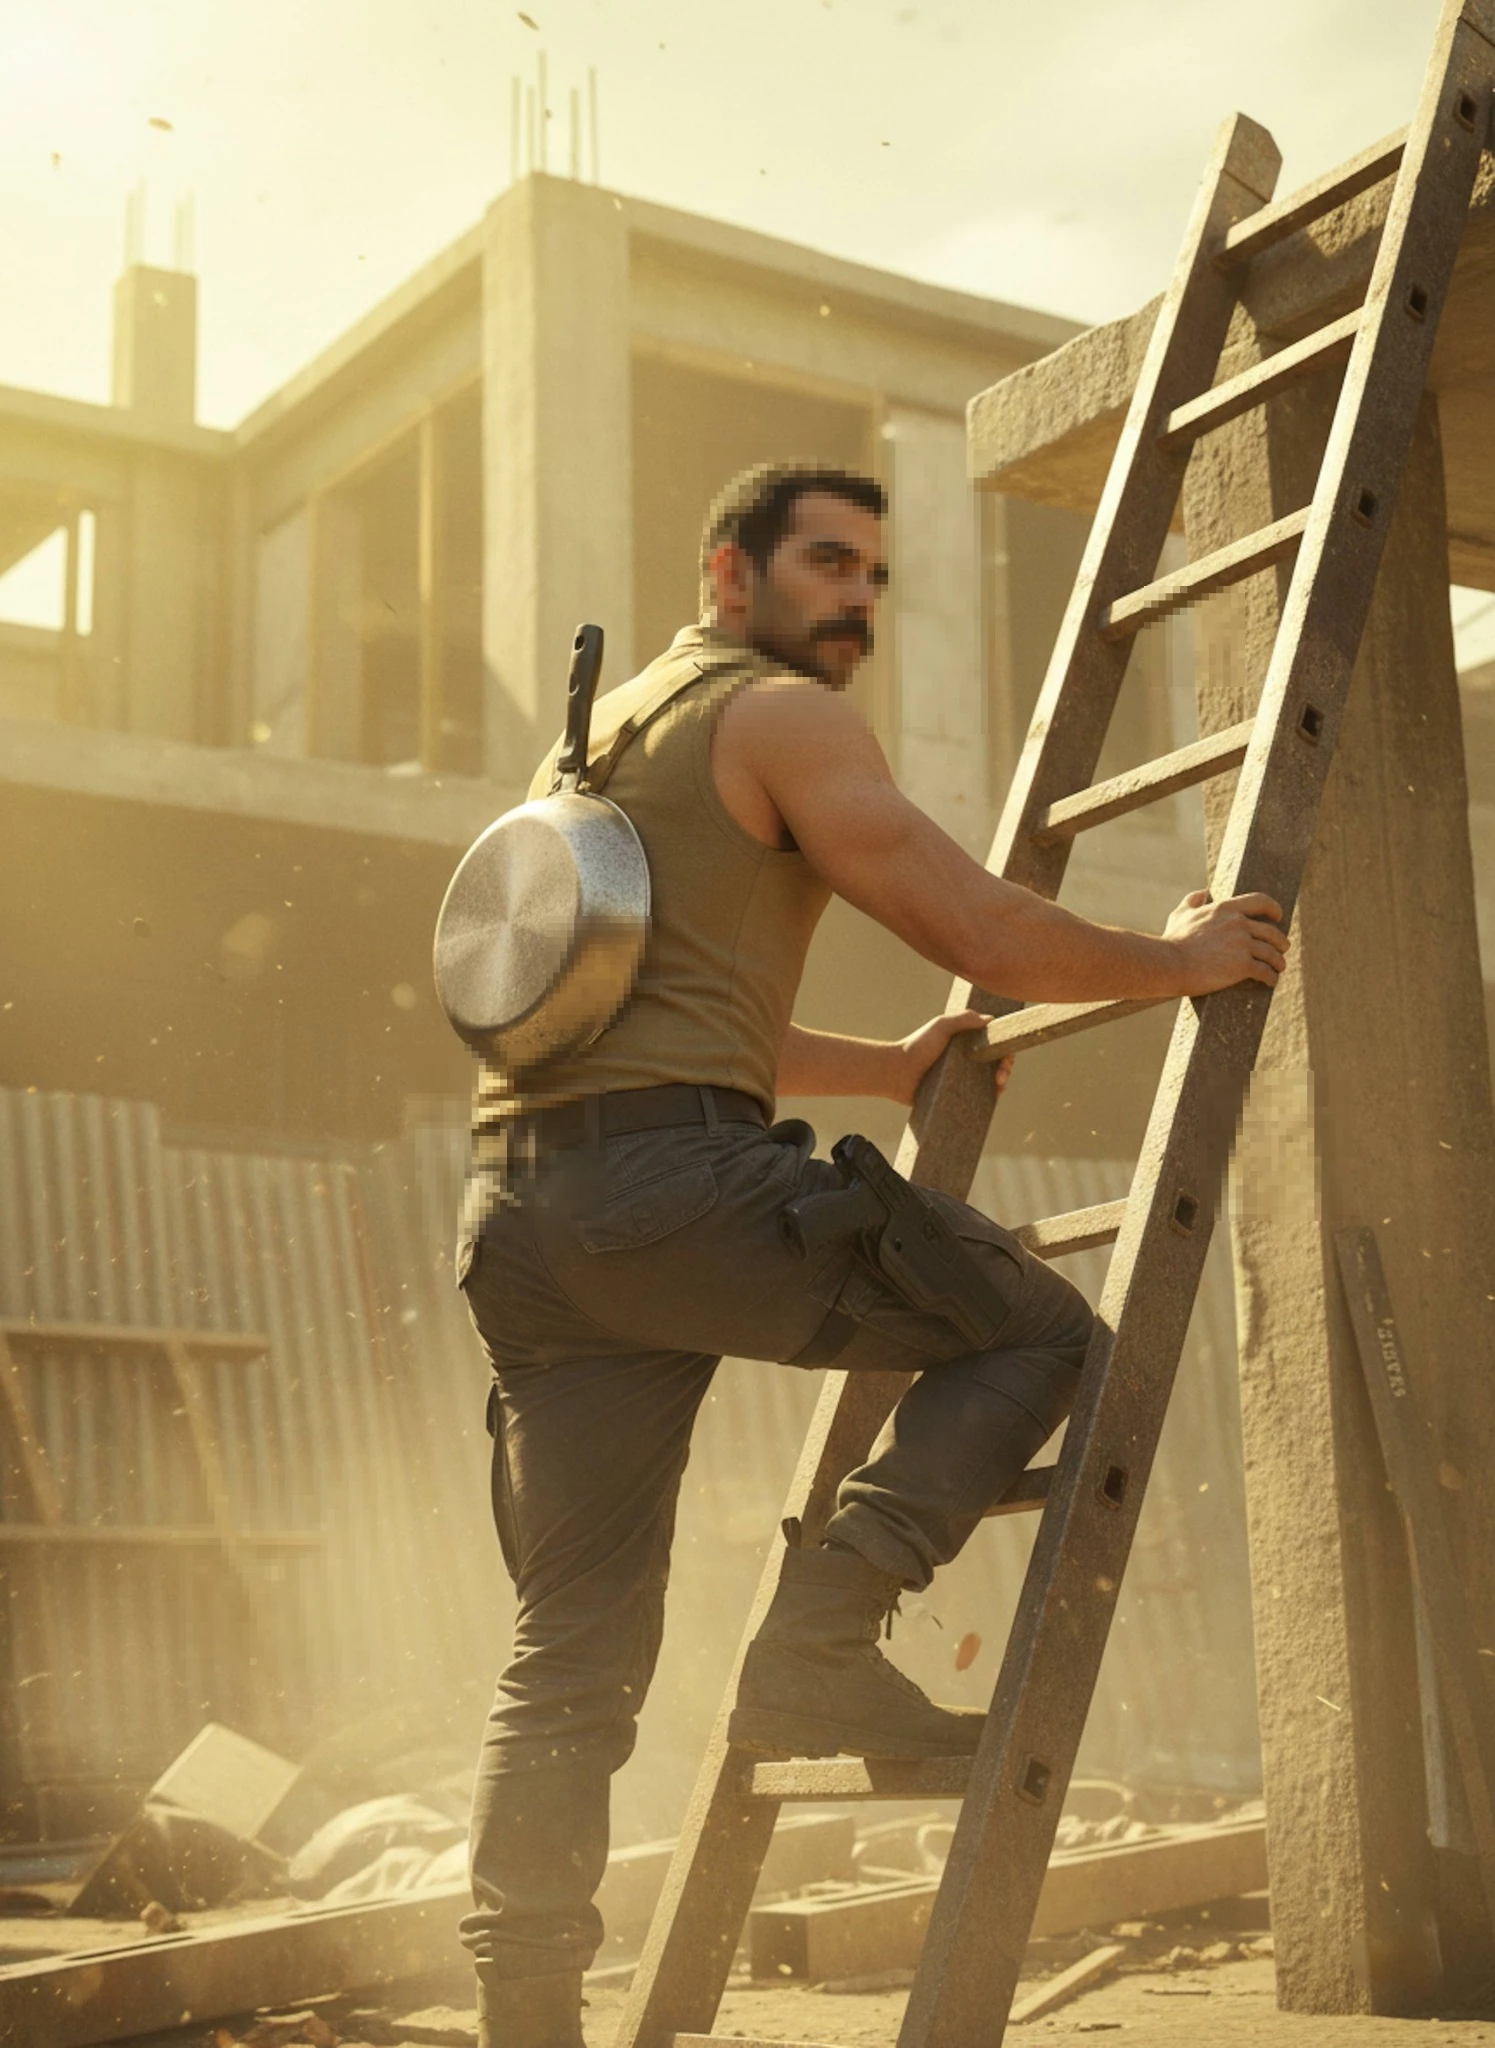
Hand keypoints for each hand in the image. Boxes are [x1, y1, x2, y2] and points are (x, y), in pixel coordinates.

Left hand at [891, 1009, 1012, 1106]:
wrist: (896, 1072)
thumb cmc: (917, 1046)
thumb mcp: (941, 1026)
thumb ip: (963, 1019)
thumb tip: (990, 1019)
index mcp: (965, 1042)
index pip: (993, 1044)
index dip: (1004, 1050)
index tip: (1005, 1058)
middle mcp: (965, 1060)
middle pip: (995, 1063)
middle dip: (1005, 1069)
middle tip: (1001, 1077)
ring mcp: (961, 1079)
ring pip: (988, 1082)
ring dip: (1000, 1085)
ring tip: (997, 1089)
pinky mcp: (955, 1096)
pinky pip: (975, 1099)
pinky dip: (986, 1100)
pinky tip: (991, 1101)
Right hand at [1163, 888, 1288, 994]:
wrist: (1169, 963)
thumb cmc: (1173, 941)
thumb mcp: (1180, 914)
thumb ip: (1193, 901)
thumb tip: (1203, 893)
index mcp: (1225, 909)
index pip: (1260, 901)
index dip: (1274, 908)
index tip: (1278, 916)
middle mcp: (1238, 924)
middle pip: (1271, 931)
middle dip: (1280, 941)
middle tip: (1282, 948)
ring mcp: (1242, 944)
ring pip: (1272, 953)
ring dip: (1278, 961)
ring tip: (1278, 967)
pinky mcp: (1242, 965)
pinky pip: (1265, 971)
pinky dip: (1271, 977)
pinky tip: (1271, 981)